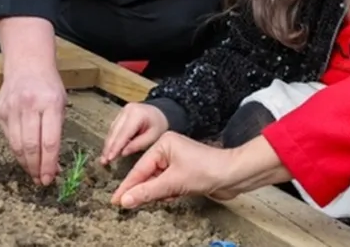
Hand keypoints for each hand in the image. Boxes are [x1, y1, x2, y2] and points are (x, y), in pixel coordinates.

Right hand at [0, 17, 65, 185]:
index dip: (49, 163)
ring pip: (16, 145)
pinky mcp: (0, 112)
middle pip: (30, 145)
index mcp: (49, 104)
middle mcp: (29, 106)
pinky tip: (24, 158)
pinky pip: (8, 138)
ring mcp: (12, 109)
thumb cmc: (48, 86)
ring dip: (25, 163)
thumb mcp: (60, 104)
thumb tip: (55, 163)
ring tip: (33, 174)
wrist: (26, 64)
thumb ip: (57, 131)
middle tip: (41, 181)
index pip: (49, 141)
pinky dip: (16, 151)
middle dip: (36, 167)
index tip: (50, 178)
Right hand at [99, 103, 169, 165]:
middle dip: (108, 148)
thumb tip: (122, 153)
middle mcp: (127, 111)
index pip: (123, 133)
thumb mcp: (153, 136)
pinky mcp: (120, 115)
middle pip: (114, 131)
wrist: (160, 112)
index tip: (109, 158)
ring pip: (112, 130)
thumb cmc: (158, 125)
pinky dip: (111, 140)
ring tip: (104, 158)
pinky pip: (113, 129)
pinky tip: (108, 150)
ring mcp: (122, 112)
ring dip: (108, 145)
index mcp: (137, 114)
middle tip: (103, 161)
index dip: (115, 147)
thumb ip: (138, 144)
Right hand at [111, 134, 291, 207]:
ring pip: (157, 182)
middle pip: (147, 175)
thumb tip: (126, 200)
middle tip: (128, 206)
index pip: (140, 169)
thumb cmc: (207, 170)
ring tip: (166, 197)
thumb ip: (148, 192)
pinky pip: (168, 185)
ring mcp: (177, 161)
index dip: (127, 186)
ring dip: (159, 193)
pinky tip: (174, 196)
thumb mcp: (173, 182)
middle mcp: (169, 150)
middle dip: (145, 190)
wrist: (234, 175)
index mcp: (164, 143)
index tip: (115, 201)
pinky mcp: (185, 173)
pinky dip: (168, 193)